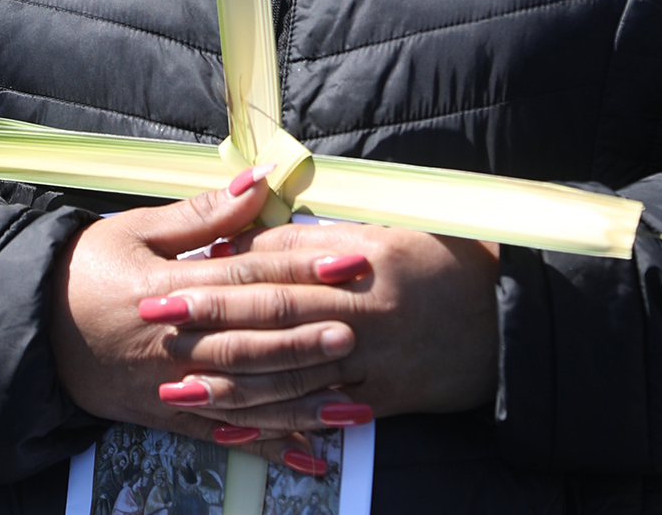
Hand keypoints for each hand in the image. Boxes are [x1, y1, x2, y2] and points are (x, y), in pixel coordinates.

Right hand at [48, 166, 358, 470]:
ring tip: (349, 405)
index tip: (345, 265)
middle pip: (250, 342)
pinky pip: (221, 434)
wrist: (31, 327)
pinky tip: (305, 455)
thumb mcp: (133, 230)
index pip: (246, 279)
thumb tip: (257, 183)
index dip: (299, 271)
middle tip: (357, 335)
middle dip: (305, 340)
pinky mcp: (165, 414)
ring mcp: (170, 384)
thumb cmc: (84, 270)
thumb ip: (201, 214)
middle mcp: (174, 342)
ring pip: (244, 397)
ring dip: (299, 403)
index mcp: (168, 288)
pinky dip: (264, 446)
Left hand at [150, 223, 499, 431]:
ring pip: (289, 377)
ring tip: (178, 388)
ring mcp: (372, 363)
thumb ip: (311, 240)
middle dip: (208, 331)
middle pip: (271, 325)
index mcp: (355, 267)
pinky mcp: (385, 400)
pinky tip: (239, 430)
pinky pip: (324, 415)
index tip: (168, 287)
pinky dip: (279, 424)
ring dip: (231, 385)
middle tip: (155, 334)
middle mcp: (359, 317)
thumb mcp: (382, 232)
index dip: (216, 283)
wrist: (507, 313)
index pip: (271, 275)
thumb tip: (249, 241)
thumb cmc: (441, 259)